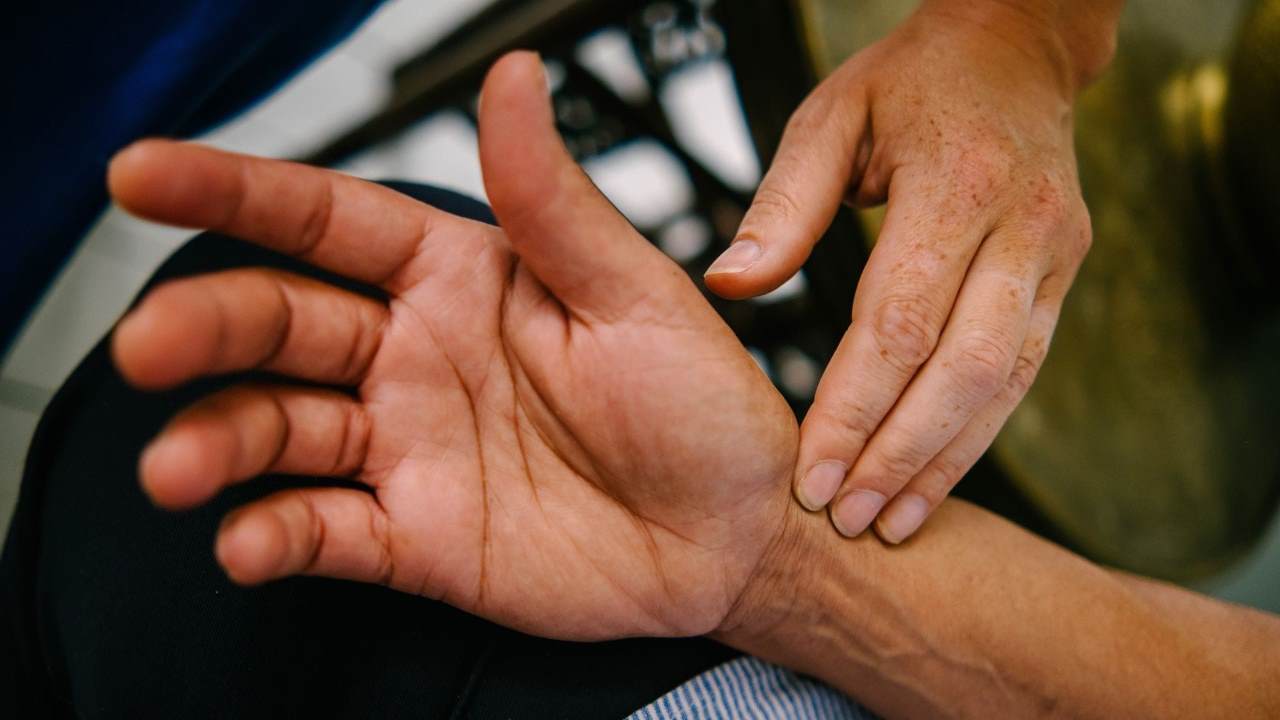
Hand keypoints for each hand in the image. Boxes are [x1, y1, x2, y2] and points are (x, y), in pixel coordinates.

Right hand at [109, 52, 796, 640]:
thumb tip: (512, 79)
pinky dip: (276, 536)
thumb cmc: (700, 406)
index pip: (327, 221)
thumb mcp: (637, 292)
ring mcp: (408, 447)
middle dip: (205, 325)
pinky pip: (324, 532)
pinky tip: (248, 540)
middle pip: (279, 322)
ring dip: (216, 441)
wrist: (734, 536)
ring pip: (279, 429)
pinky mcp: (414, 536)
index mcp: (462, 278)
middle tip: (149, 342)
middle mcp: (416, 355)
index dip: (233, 193)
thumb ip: (552, 201)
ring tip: (176, 464)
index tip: (143, 176)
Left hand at [704, 0, 1107, 542]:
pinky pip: (1024, 372)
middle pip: (964, 369)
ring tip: (887, 522)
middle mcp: (1022, 225)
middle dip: (900, 455)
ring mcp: (1054, 255)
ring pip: (1006, 384)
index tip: (809, 471)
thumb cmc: (909, 82)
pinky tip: (930, 479)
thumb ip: (782, 205)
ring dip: (944, 462)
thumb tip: (727, 283)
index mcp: (956, 183)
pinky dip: (975, 433)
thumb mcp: (830, 117)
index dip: (854, 406)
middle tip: (844, 515)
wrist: (1016, 50)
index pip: (900, 320)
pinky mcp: (1064, 277)